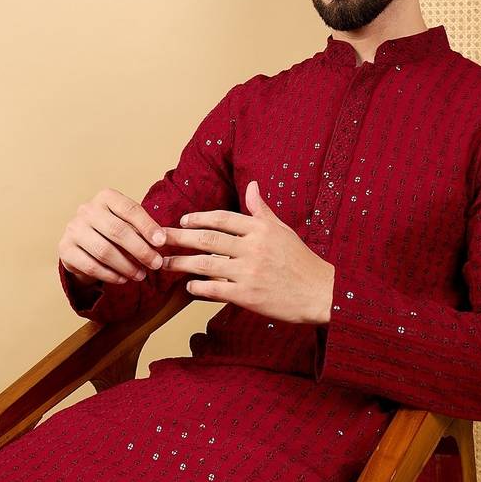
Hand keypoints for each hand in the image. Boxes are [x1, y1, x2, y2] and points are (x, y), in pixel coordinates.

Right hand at [58, 187, 170, 285]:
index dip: (148, 226)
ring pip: (104, 251)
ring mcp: (73, 229)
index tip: (162, 243)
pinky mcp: (65, 249)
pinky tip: (123, 279)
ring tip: (141, 275)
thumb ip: (144, 230)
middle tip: (156, 264)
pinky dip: (111, 275)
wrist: (81, 244)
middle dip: (141, 250)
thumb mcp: (128, 224)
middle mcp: (86, 210)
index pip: (130, 209)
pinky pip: (91, 266)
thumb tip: (163, 240)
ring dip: (127, 266)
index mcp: (105, 197)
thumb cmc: (112, 232)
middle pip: (118, 231)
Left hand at [160, 180, 335, 324]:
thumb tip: (251, 186)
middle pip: (207, 238)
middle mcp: (253, 247)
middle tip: (159, 237)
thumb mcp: (283, 230)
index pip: (221, 218)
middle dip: (179, 237)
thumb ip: (262, 210)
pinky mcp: (248, 296)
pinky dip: (199, 288)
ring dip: (181, 263)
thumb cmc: (301, 261)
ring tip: (165, 264)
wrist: (320, 292)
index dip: (198, 218)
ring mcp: (249, 272)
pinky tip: (189, 287)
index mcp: (260, 229)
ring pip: (205, 264)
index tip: (183, 220)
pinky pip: (215, 289)